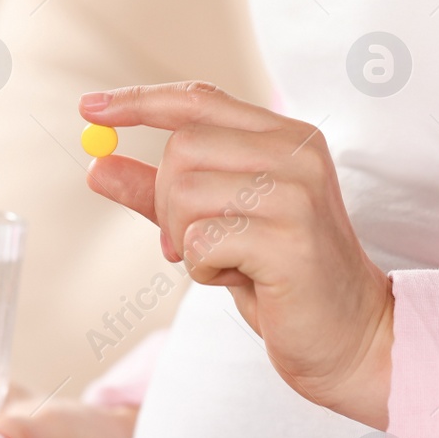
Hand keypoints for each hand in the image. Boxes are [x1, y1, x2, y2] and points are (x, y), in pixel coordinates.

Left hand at [79, 82, 392, 427]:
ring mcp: (297, 192)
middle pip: (182, 149)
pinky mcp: (289, 239)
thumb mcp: (217, 226)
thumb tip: (97, 164)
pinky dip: (202, 268)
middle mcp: (296, 153)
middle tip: (190, 244)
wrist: (349, 337)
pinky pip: (200, 241)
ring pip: (186, 193)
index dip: (140, 102)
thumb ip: (161, 194)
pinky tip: (240, 280)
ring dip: (185, 241)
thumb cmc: (283, 281)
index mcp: (286, 138)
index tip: (89, 107)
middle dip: (166, 203)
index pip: (199, 100)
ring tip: (225, 264)